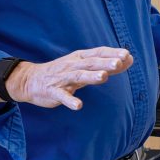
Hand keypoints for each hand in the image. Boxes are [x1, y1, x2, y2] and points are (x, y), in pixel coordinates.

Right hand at [7, 47, 131, 109]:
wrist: (31, 80)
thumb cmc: (62, 72)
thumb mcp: (83, 66)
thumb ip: (105, 65)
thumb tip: (128, 59)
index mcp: (79, 58)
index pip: (98, 53)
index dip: (111, 54)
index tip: (127, 55)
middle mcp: (72, 66)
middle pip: (90, 63)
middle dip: (104, 63)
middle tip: (118, 64)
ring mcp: (62, 78)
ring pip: (78, 76)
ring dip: (90, 76)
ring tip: (103, 77)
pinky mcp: (53, 92)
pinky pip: (62, 96)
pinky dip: (70, 100)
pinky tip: (78, 105)